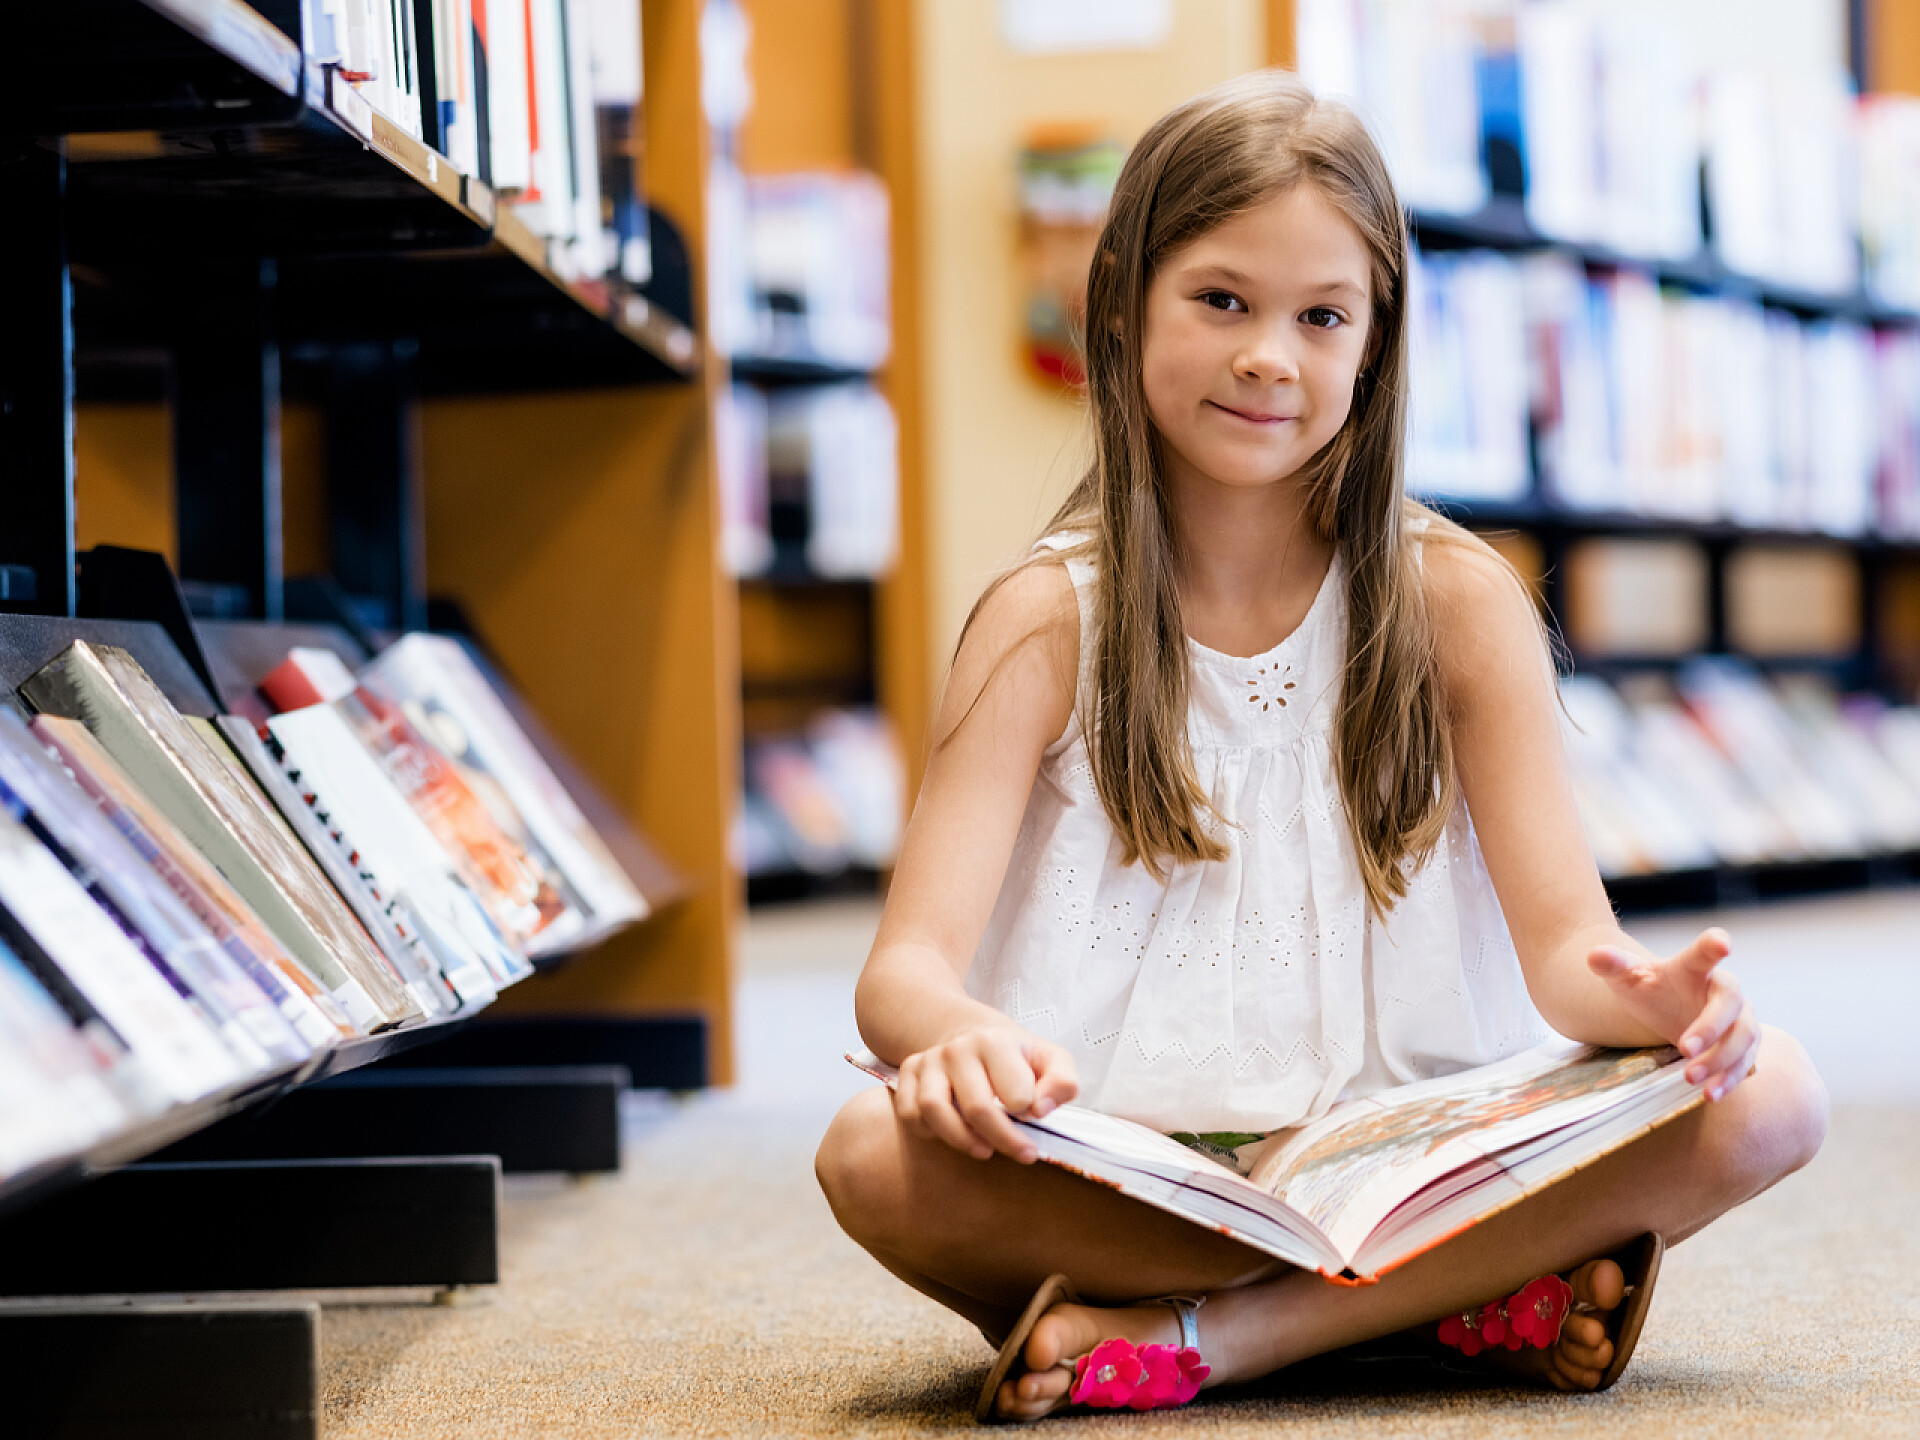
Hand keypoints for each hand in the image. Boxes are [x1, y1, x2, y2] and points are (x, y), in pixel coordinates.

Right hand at [894, 1026, 1078, 1162]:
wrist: (972, 1034)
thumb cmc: (1015, 1056)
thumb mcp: (1050, 1059)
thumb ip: (1062, 1081)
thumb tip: (1042, 1108)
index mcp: (995, 1041)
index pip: (1015, 1092)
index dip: (1028, 1112)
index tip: (1035, 1119)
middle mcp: (957, 1049)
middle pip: (976, 1107)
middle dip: (1003, 1139)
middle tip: (1023, 1153)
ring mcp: (929, 1060)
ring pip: (932, 1109)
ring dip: (961, 1140)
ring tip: (985, 1150)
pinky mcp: (908, 1072)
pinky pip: (909, 1113)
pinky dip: (928, 1131)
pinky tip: (952, 1132)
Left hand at [1587, 928, 1758, 1100]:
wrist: (1667, 1008)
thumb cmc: (1649, 989)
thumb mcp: (1627, 977)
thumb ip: (1614, 965)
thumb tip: (1593, 955)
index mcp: (1694, 967)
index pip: (1705, 952)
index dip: (1715, 944)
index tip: (1722, 942)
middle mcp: (1723, 989)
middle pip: (1731, 1003)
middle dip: (1711, 1027)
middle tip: (1684, 1048)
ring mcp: (1739, 1017)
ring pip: (1744, 1036)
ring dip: (1721, 1059)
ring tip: (1690, 1077)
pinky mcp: (1742, 1044)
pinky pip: (1744, 1062)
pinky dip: (1729, 1079)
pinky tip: (1709, 1095)